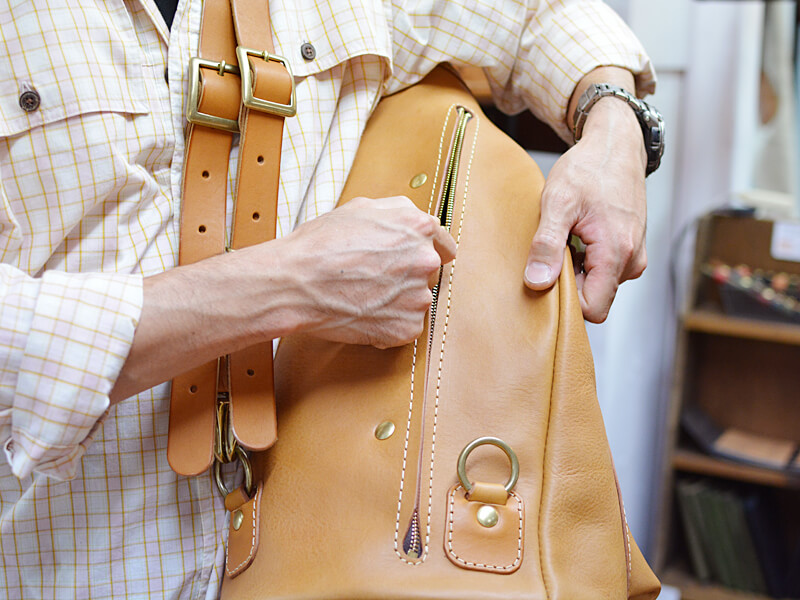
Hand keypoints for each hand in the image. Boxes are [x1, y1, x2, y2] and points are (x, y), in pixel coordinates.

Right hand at [281, 196, 456, 347]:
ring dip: (395, 303)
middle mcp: (425, 261)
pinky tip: (362, 315)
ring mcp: (418, 296)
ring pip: (414, 302)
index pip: (444, 248)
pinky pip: (405, 327)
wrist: (295, 282)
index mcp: (419, 228)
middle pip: (427, 275)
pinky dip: (387, 326)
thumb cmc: (320, 244)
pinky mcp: (407, 327)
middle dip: (406, 278)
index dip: (425, 255)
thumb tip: (416, 222)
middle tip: (372, 280)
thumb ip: (399, 214)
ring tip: (361, 296)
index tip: (411, 264)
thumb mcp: (362, 208)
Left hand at [523, 98, 647, 322]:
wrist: (615, 145)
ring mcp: (635, 256)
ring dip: (577, 272)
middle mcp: (632, 260)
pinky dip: (587, 262)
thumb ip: (547, 245)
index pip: (592, 308)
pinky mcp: (631, 249)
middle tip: (551, 252)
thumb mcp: (557, 202)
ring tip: (565, 240)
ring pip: (599, 286)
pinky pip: (605, 272)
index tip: (545, 275)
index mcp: (617, 253)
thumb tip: (537, 283)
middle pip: (595, 299)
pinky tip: (576, 238)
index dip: (565, 300)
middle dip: (569, 285)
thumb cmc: (587, 168)